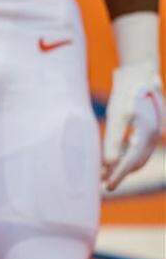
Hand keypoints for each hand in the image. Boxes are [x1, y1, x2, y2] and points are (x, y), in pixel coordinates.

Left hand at [102, 60, 164, 191]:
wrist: (139, 71)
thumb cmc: (127, 91)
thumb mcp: (117, 114)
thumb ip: (114, 139)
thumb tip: (109, 163)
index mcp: (149, 133)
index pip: (132, 161)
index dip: (119, 174)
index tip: (107, 185)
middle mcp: (154, 135)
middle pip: (136, 161)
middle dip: (120, 173)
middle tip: (104, 186)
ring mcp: (153, 132)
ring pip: (138, 155)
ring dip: (123, 166)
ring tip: (105, 175)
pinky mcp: (149, 128)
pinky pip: (139, 147)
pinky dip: (127, 155)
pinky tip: (114, 160)